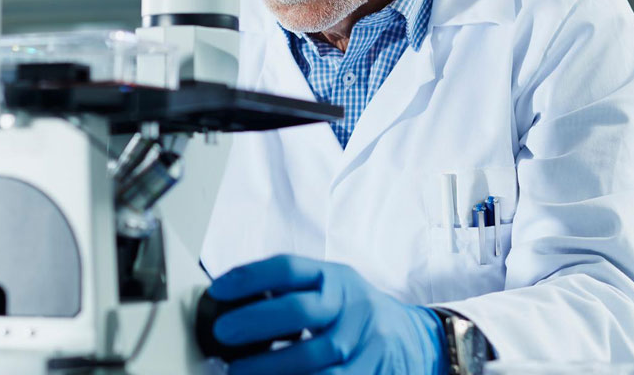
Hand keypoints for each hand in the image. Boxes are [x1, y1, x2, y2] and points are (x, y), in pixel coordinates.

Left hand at [207, 255, 444, 374]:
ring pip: (317, 356)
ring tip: (238, 373)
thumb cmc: (356, 314)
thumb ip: (293, 293)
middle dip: (256, 321)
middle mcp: (351, 305)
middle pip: (301, 310)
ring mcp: (366, 341)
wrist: (416, 339)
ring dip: (273, 367)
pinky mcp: (374, 371)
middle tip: (223, 333)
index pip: (289, 269)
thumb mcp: (332, 290)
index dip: (250, 277)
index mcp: (335, 278)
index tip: (218, 291)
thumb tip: (231, 305)